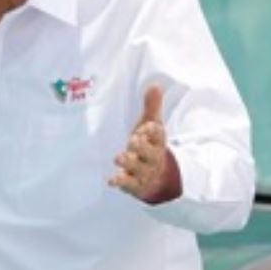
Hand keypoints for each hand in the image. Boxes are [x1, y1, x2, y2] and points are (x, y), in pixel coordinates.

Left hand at [107, 85, 180, 203]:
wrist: (158, 176)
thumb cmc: (150, 145)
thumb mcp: (152, 126)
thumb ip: (152, 107)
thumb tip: (155, 85)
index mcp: (157, 141)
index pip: (158, 135)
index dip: (153, 131)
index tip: (147, 126)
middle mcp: (152, 156)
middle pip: (149, 152)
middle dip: (141, 147)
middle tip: (133, 140)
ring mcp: (144, 171)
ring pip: (137, 168)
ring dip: (128, 162)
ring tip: (119, 157)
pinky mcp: (135, 184)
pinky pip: (128, 184)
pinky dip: (120, 182)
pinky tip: (111, 180)